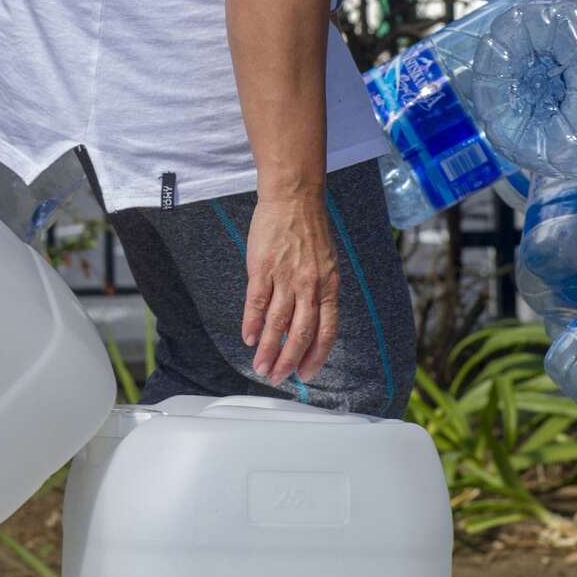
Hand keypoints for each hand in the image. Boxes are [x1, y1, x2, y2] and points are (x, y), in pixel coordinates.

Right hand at [241, 192, 341, 386]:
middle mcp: (310, 286)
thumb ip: (319, 293)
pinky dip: (252, 324)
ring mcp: (286, 277)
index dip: (316, 356)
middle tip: (278, 377)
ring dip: (268, 350)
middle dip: (289, 361)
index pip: (327, 332)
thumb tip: (310, 321)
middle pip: (301, 334)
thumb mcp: (326, 264)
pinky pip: (257, 303)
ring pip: (277, 324)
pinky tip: (247, 338)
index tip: (307, 374)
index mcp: (329, 287)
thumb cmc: (309, 230)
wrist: (294, 198)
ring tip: (260, 367)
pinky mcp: (263, 268)